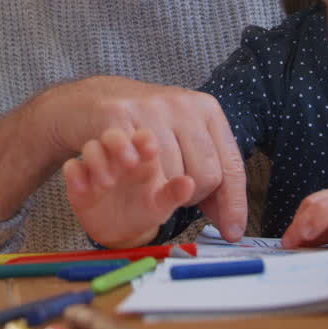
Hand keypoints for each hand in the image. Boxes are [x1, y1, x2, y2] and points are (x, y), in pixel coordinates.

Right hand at [34, 76, 246, 240]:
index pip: (230, 165)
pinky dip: (129, 177)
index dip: (233, 204)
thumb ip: (209, 175)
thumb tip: (231, 223)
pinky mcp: (117, 115)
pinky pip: (133, 164)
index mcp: (206, 109)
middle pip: (205, 175)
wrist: (95, 96)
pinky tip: (124, 174)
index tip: (232, 232)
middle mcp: (183, 105)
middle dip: (192, 197)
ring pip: (171, 174)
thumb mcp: (184, 139)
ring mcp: (150, 108)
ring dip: (160, 189)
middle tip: (173, 190)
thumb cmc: (146, 124)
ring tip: (147, 179)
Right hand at [63, 128, 194, 247]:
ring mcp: (99, 164)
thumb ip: (174, 193)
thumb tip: (190, 184)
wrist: (120, 221)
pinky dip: (75, 176)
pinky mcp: (79, 178)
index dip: (145, 141)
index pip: (144, 136)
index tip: (150, 149)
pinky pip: (72, 168)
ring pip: (92, 147)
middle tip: (128, 162)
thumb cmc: (146, 202)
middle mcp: (120, 155)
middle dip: (119, 145)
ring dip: (97, 160)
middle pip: (115, 135)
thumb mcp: (162, 200)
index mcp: (145, 154)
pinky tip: (84, 189)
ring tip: (107, 182)